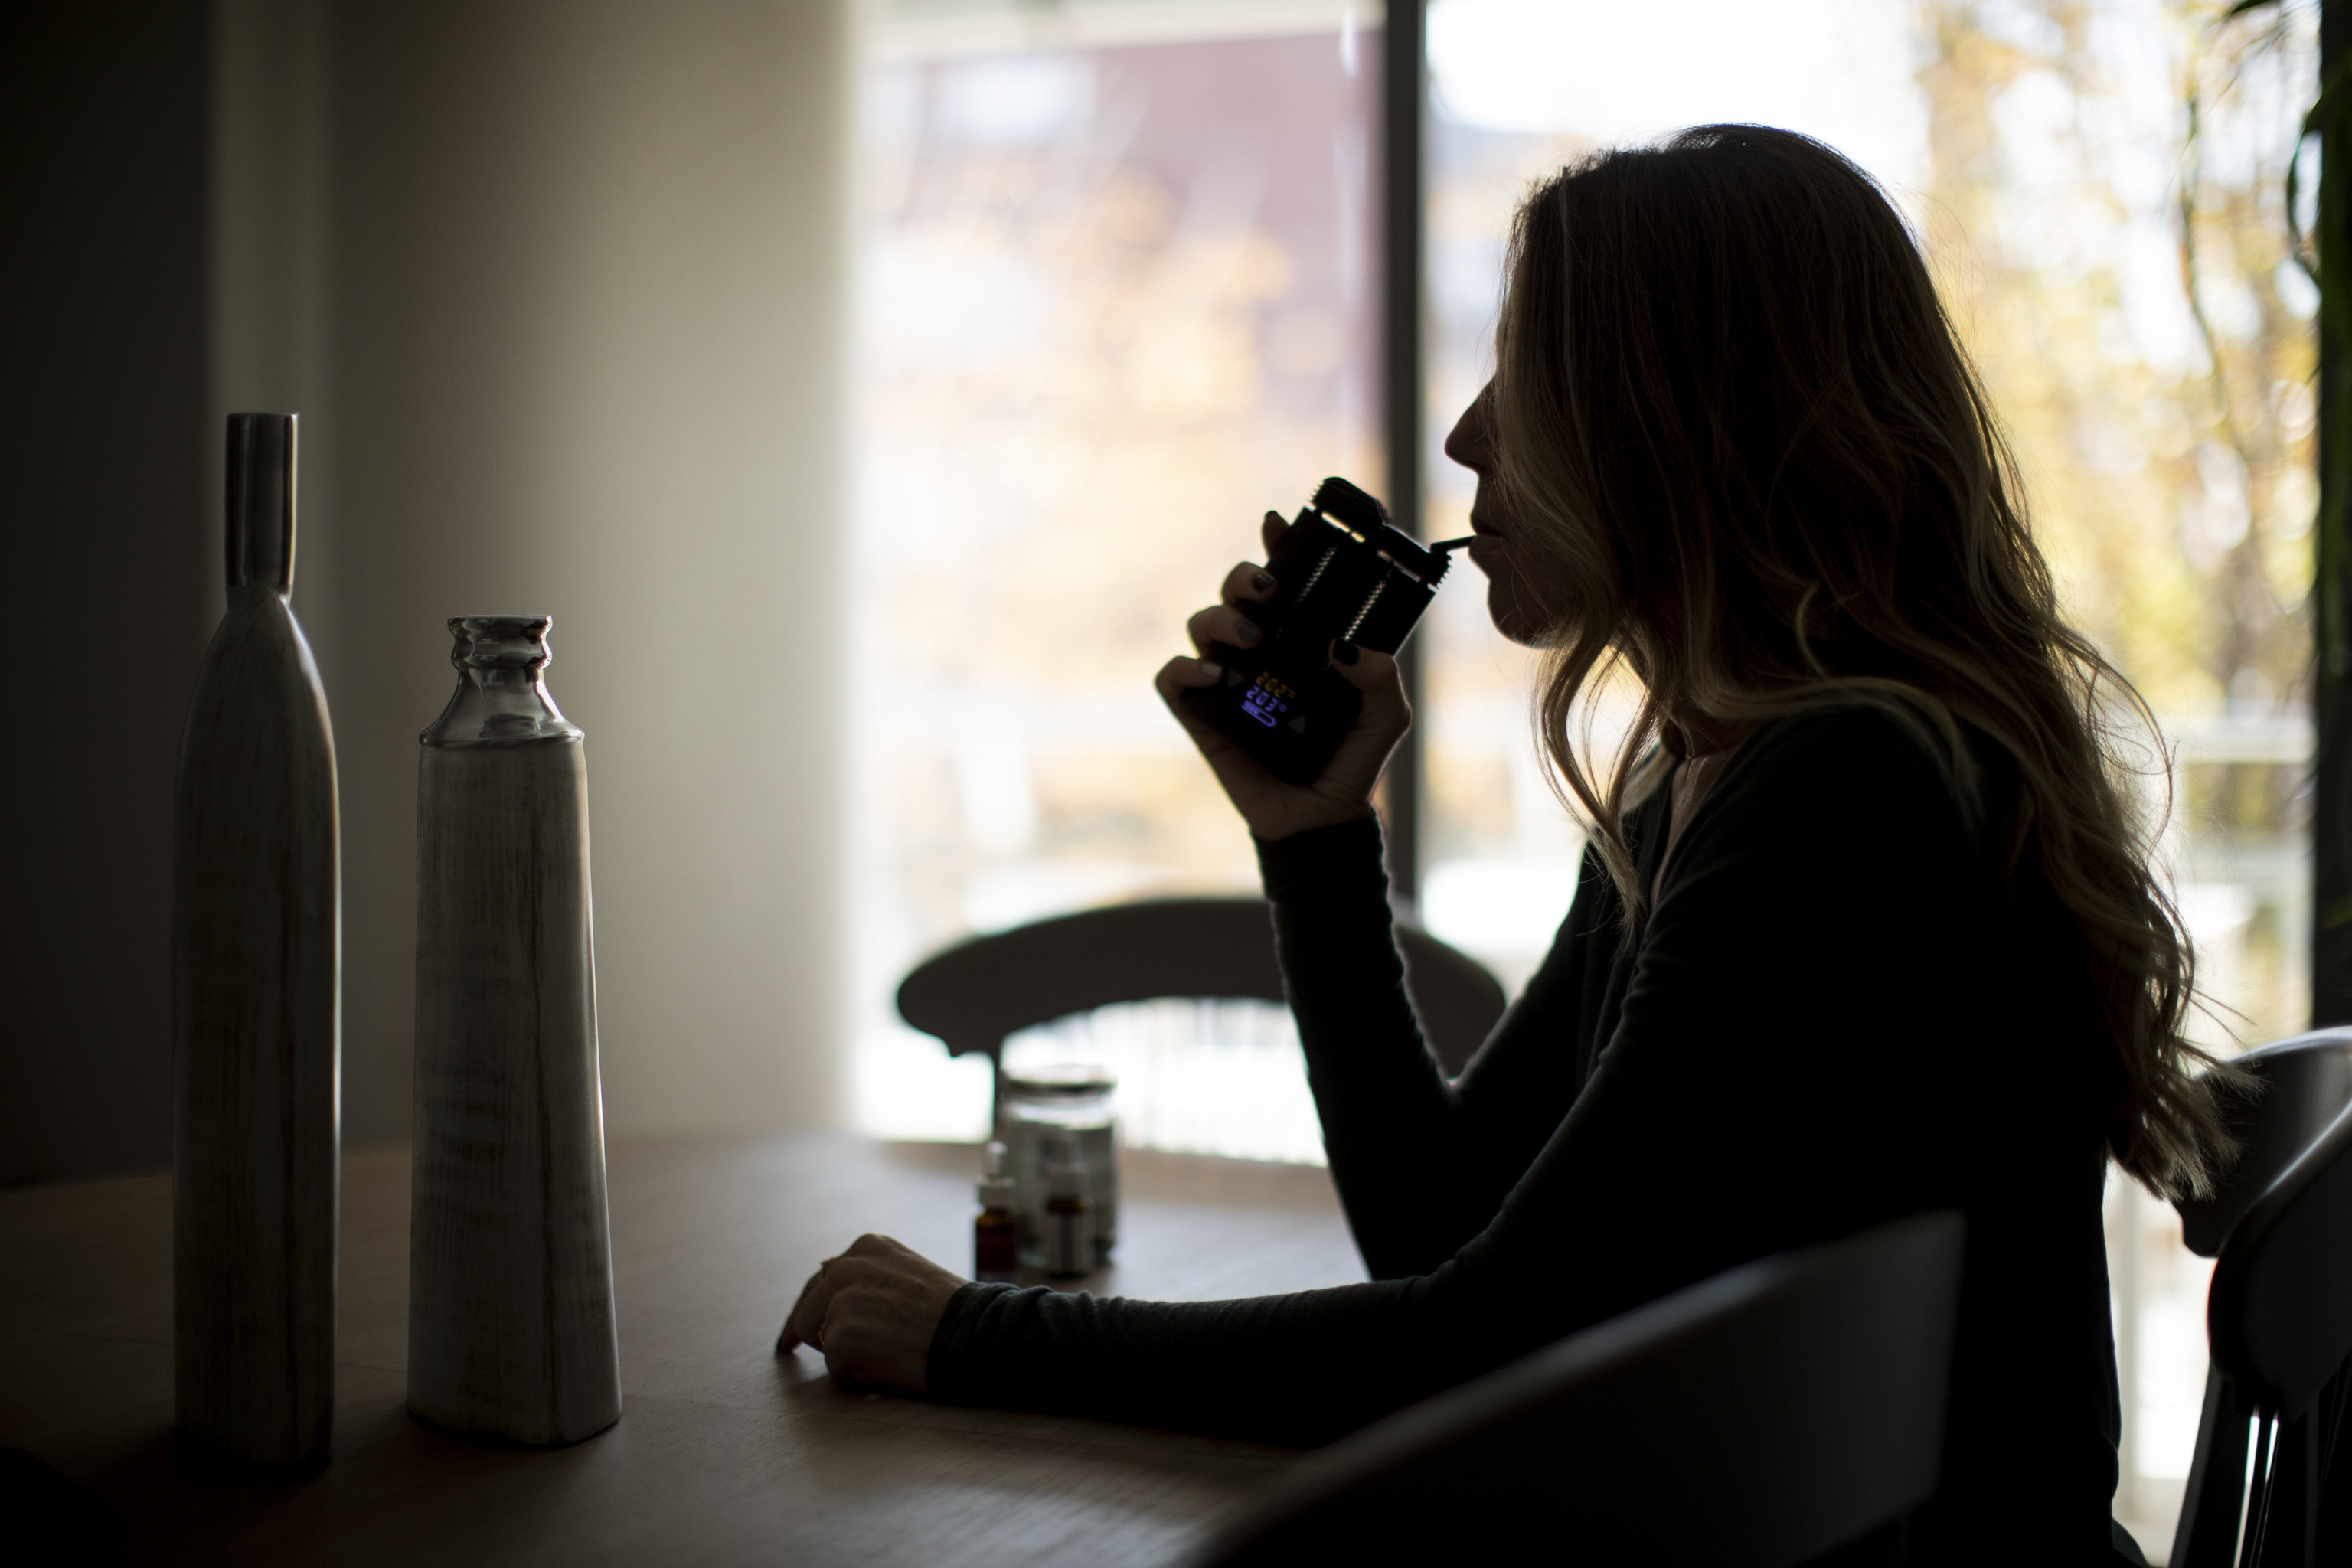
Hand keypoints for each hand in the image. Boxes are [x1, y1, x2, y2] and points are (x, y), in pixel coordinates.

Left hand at [775, 1233, 964, 1391]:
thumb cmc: (952, 1311)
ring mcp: (839, 1303)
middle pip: (807, 1309)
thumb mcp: (909, 1273)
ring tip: (887, 1356)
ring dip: (846, 1356)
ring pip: (823, 1342)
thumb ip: (872, 1278)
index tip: (793, 1331)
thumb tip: (833, 1286)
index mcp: (866, 1248)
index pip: (823, 1279)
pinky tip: (889, 1368)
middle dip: (807, 1332)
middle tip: (790, 1349)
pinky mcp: (838, 1339)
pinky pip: (837, 1371)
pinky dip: (858, 1377)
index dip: (810, 1307)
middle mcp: (846, 1267)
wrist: (973, 1332)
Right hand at [1155, 510, 1411, 840]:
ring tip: (1254, 641)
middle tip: (1272, 590)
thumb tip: (1345, 646)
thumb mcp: (1386, 716)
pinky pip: (1173, 677)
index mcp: (1302, 638)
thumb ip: (1381, 677)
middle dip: (1246, 576)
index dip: (1278, 545)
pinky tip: (1218, 679)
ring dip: (1223, 620)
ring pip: (1202, 622)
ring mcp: (1227, 680)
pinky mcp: (1200, 714)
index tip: (1279, 523)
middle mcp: (1261, 650)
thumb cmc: (1352, 761)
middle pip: (1237, 590)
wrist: (1320, 818)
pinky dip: (1187, 670)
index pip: (1286, 577)